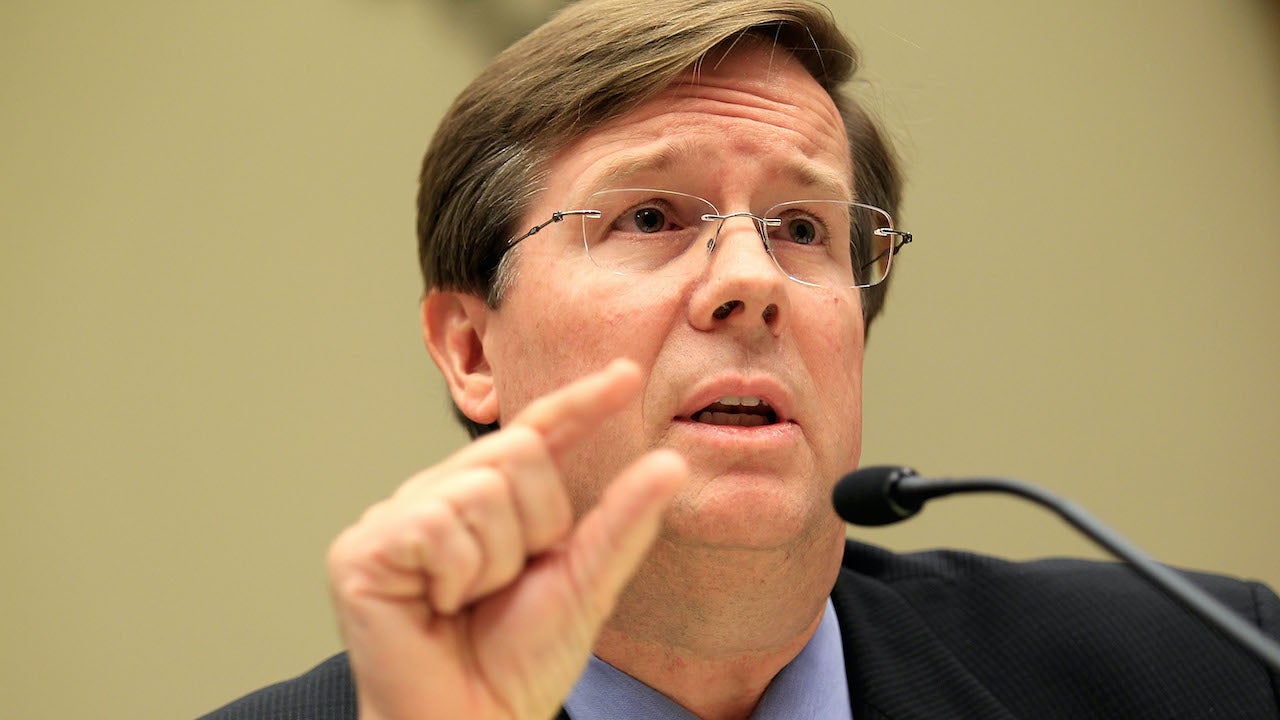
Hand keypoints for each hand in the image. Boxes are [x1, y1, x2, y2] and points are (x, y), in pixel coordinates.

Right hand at [327, 359, 686, 719]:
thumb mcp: (585, 583)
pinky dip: (454, 575)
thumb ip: (622, 521)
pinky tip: (435, 607)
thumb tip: (670, 463)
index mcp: (487, 500)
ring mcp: (395, 520)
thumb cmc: (518, 665)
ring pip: (480, 489)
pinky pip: (435, 525)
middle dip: (535, 527)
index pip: (538, 434)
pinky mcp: (361, 550)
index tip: (628, 375)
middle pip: (516, 453)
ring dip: (494, 561)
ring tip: (467, 602)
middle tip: (506, 585)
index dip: (581, 403)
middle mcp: (437, 497)